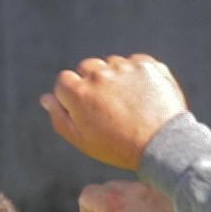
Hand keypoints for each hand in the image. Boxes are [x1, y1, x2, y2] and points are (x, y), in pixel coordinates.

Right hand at [43, 55, 189, 172]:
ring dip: (116, 78)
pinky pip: (136, 63)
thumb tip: (47, 98)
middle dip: (93, 83)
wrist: (163, 146)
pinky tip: (144, 96)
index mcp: (78, 92)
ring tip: (130, 104)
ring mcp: (125, 67)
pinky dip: (138, 76)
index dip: (73, 96)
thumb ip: (60, 117)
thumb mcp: (82, 140)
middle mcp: (99, 74)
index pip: (64, 81)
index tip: (87, 110)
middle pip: (87, 68)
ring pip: (112, 65)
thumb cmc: (118, 147)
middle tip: (110, 107)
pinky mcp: (147, 65)